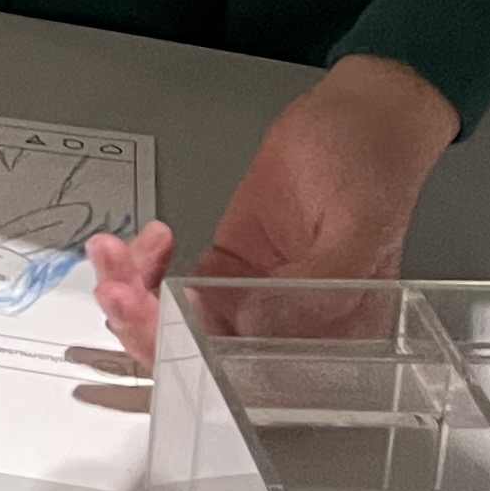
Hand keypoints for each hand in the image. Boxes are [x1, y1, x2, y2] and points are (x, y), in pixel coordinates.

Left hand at [87, 56, 457, 368]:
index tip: (151, 322)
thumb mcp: (359, 226)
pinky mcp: (227, 265)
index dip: (192, 360)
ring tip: (113, 252)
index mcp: (334, 337)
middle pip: (202, 355)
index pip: (255, 376)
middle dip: (145, 325)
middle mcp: (288, 327)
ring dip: (134, 291)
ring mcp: (251, 295)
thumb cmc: (376, 166)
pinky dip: (145, 265)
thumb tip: (253, 321)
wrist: (360, 114)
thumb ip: (316, 285)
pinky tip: (151, 237)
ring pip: (177, 321)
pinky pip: (170, 282)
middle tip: (115, 287)